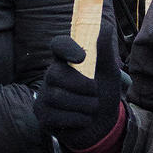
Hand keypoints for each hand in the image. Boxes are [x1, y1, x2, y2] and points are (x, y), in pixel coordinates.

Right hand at [39, 31, 123, 152]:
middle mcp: (51, 75)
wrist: (103, 125)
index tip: (82, 57)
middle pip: (56, 74)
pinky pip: (59, 116)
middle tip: (95, 92)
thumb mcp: (109, 72)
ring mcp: (44, 96)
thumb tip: (104, 27)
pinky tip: (83, 119)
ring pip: (59, 97)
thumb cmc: (104, 94)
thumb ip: (104, 51)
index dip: (67, 48)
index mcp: (66, 60)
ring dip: (85, 105)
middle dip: (82, 86)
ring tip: (92, 107)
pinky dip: (79, 120)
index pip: (58, 45)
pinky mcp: (43, 116)